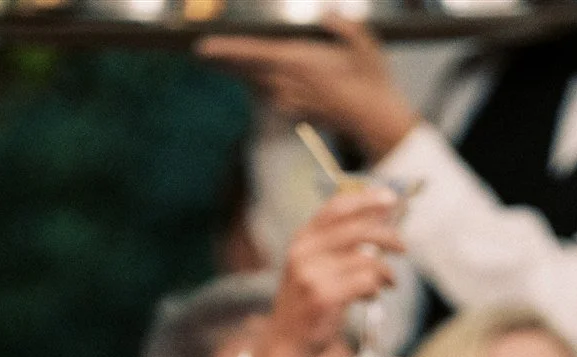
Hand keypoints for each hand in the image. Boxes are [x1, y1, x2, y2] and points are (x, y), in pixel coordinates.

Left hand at [198, 20, 419, 158]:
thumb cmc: (373, 81)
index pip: (254, 54)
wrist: (377, 122)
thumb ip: (344, 26)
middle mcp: (289, 83)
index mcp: (300, 62)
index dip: (226, 50)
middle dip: (222, 61)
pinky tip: (254, 79)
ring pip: (255, 83)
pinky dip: (260, 85)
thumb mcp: (366, 44)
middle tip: (199, 53)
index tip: (200, 48)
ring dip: (239, 72)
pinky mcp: (295, 111)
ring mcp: (290, 100)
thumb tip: (326, 14)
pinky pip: (269, 94)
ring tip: (218, 61)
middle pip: (246, 70)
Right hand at [248, 184, 403, 356]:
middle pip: (357, 229)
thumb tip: (380, 222)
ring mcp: (312, 275)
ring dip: (386, 270)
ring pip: (366, 258)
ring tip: (390, 281)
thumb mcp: (315, 266)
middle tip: (403, 246)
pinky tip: (374, 294)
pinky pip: (366, 281)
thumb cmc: (308, 303)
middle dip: (388, 235)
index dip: (365, 200)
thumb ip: (339, 245)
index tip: (389, 198)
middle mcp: (304, 252)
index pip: (335, 208)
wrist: (286, 342)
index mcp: (302, 239)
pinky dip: (377, 287)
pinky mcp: (324, 297)